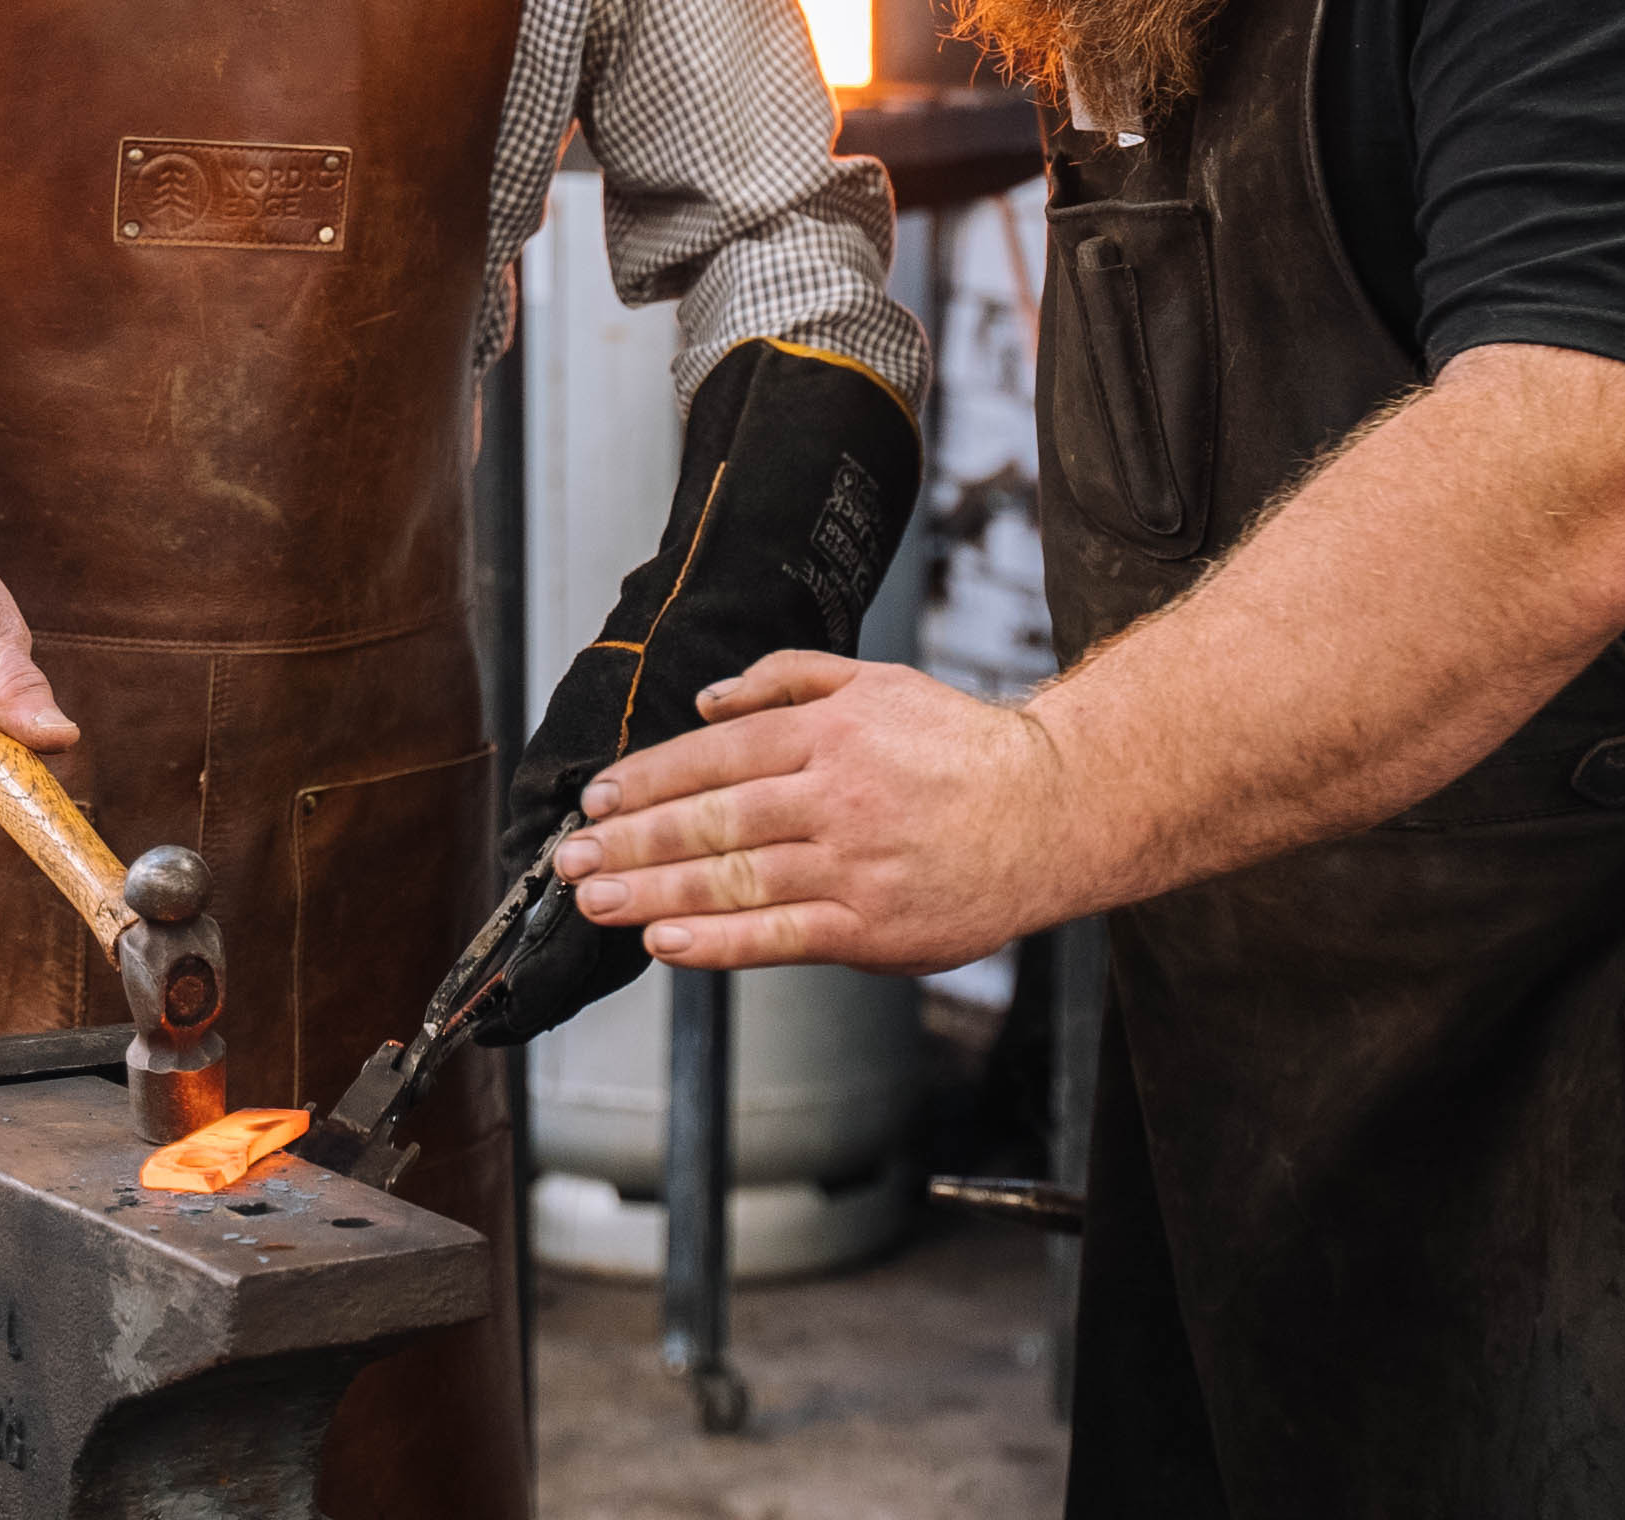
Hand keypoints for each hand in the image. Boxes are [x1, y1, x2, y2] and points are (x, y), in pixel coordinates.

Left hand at [555, 652, 1088, 975]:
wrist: (1052, 812)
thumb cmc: (961, 749)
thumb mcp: (878, 684)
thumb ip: (788, 681)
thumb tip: (706, 700)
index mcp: (831, 733)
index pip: (715, 755)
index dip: (647, 779)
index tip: (596, 798)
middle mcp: (836, 795)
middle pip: (712, 818)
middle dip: (631, 840)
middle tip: (572, 858)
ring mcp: (854, 864)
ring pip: (735, 879)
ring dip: (654, 892)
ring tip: (597, 900)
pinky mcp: (873, 927)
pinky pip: (779, 936)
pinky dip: (718, 942)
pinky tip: (666, 942)